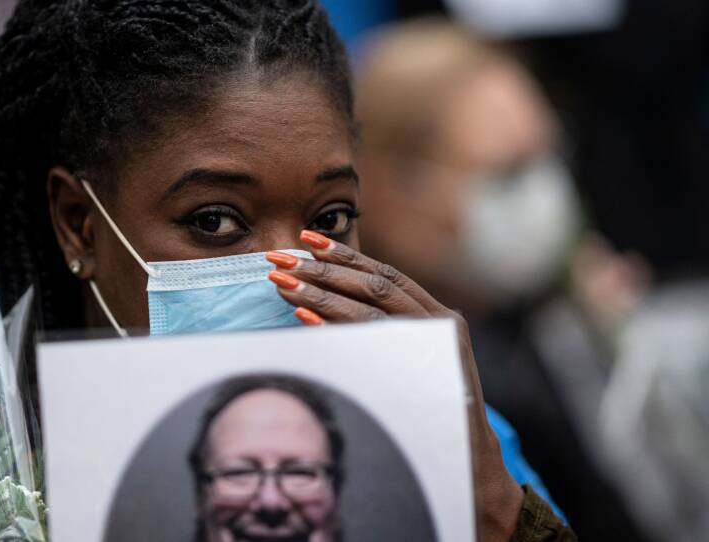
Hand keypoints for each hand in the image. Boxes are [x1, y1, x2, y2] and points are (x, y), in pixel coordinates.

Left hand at [266, 230, 523, 541]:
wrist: (464, 459)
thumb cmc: (423, 410)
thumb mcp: (404, 359)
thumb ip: (376, 330)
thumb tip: (312, 305)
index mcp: (432, 311)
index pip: (383, 273)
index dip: (343, 255)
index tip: (305, 240)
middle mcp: (438, 318)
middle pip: (373, 284)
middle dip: (322, 269)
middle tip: (279, 260)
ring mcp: (436, 340)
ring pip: (371, 307)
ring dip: (320, 293)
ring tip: (282, 284)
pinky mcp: (430, 364)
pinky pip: (373, 340)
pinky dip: (336, 325)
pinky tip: (303, 317)